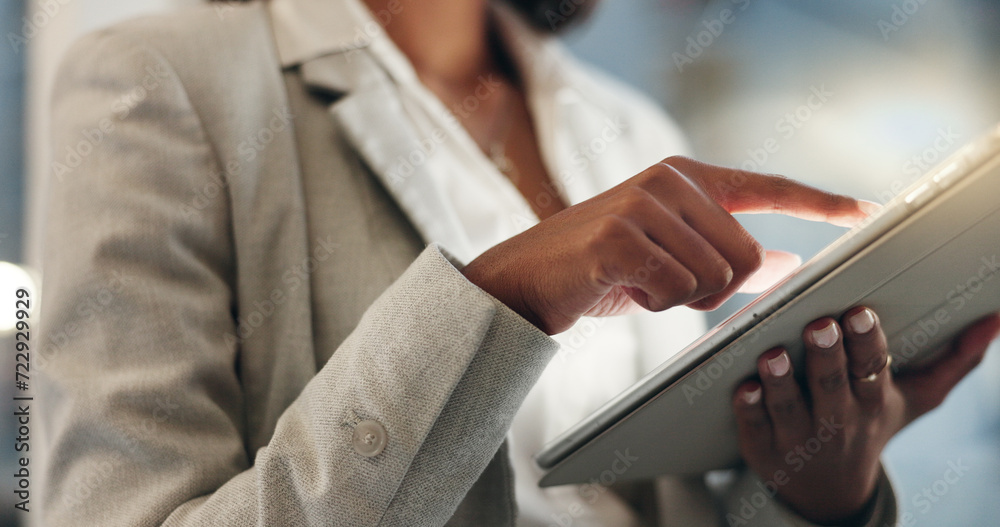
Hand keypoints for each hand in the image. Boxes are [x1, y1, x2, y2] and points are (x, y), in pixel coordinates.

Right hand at [462, 156, 871, 334]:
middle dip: (715, 289)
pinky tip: (623, 288)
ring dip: (681, 299)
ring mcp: (641, 205)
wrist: (523, 280)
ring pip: (715, 276)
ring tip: (639, 285)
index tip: (866, 212)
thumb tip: (786, 265)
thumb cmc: (600, 270)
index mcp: (683, 178)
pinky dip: (656, 304)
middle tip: (667, 288)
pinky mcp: (620, 237)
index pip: (765, 186)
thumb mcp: (669, 257)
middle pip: (745, 254)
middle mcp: (667, 181)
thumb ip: (727, 255)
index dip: (819, 203)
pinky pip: (678, 290)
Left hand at [733, 308, 999, 524]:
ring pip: (789, 407)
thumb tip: (993, 320)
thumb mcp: (915, 398)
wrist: (831, 490)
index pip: (872, 368)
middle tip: (819, 326)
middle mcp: (837, 420)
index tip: (859, 313)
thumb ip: (952, 360)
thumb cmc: (871, 423)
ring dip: (781, 381)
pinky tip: (742, 387)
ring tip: (772, 355)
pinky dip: (749, 408)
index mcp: (872, 401)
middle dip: (826, 356)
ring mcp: (798, 437)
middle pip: (831, 386)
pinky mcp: (763, 447)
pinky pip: (754, 427)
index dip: (865, 342)